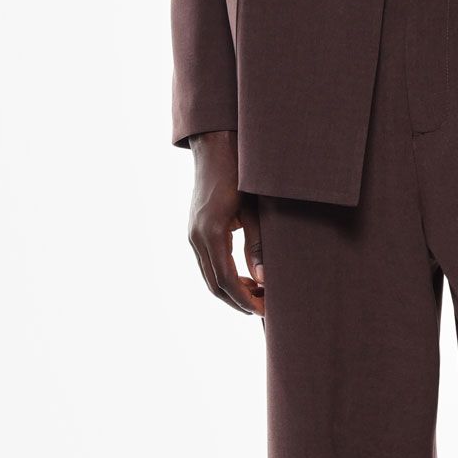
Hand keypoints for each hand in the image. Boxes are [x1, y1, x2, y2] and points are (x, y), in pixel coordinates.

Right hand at [187, 131, 263, 316]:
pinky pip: (208, 263)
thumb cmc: (240, 173)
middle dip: (238, 302)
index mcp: (211, 232)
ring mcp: (193, 234)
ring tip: (258, 295)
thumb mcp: (255, 210)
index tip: (264, 310)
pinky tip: (245, 277)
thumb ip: (257, 245)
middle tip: (264, 309)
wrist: (216, 147)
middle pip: (214, 285)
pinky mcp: (196, 230)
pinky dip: (225, 277)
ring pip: (209, 276)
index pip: (226, 280)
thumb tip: (263, 279)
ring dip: (232, 291)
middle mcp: (196, 237)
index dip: (245, 300)